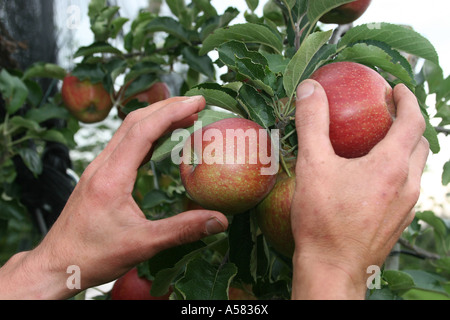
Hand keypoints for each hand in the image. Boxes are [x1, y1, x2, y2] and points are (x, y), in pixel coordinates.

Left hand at [0, 96, 227, 299]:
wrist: (56, 264)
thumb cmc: (93, 256)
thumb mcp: (142, 245)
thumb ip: (182, 231)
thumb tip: (220, 221)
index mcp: (111, 177)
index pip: (143, 131)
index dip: (172, 112)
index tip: (197, 102)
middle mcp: (102, 165)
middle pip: (134, 121)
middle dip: (167, 107)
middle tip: (196, 103)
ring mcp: (98, 169)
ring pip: (127, 130)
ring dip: (156, 118)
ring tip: (184, 116)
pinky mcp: (99, 176)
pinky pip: (124, 144)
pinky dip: (147, 134)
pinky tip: (161, 140)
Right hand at [290, 80, 428, 299]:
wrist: (332, 267)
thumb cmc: (322, 218)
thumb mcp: (313, 165)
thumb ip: (312, 122)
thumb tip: (309, 88)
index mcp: (391, 165)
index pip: (413, 120)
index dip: (408, 99)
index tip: (397, 89)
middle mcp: (408, 185)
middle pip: (421, 144)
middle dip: (409, 124)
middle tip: (386, 116)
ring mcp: (406, 206)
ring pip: (416, 168)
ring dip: (404, 150)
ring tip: (379, 145)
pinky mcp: (399, 222)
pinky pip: (407, 188)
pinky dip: (397, 172)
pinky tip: (371, 180)